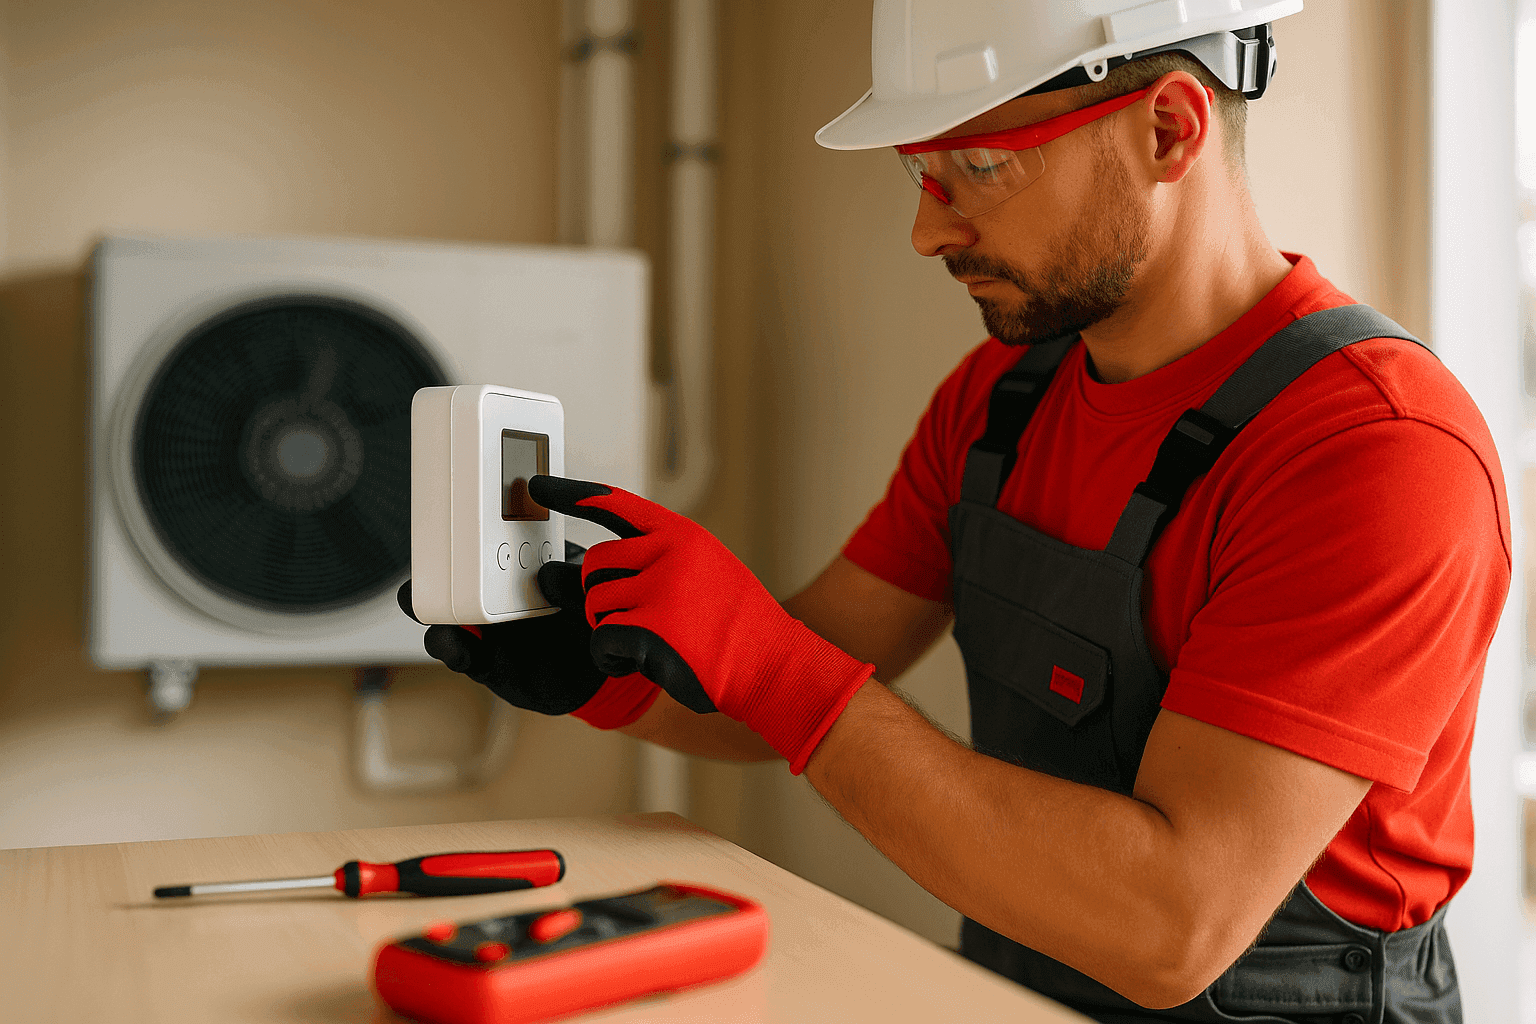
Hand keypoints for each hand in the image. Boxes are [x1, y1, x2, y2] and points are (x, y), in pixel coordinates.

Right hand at [397, 556, 658, 728]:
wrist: (603, 670)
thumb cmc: (594, 614)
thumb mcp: (588, 585)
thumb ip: (572, 578)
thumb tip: (548, 573)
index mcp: (513, 566)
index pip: (477, 546)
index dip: (455, 537)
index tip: (443, 529)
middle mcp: (492, 596)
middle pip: (446, 581)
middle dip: (427, 577)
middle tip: (424, 577)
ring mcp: (486, 631)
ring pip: (444, 619)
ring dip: (434, 616)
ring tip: (442, 619)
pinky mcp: (486, 665)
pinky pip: (459, 655)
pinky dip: (452, 651)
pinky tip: (461, 651)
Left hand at [529, 476, 875, 773]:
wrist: (772, 664)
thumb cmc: (735, 622)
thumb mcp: (704, 568)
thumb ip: (654, 559)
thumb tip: (582, 566)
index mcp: (681, 534)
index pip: (613, 502)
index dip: (570, 493)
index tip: (537, 485)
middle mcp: (670, 553)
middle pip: (594, 566)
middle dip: (602, 596)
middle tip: (636, 618)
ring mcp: (661, 590)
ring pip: (594, 605)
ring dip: (611, 630)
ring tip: (652, 641)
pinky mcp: (652, 631)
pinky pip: (602, 640)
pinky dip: (613, 658)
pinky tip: (645, 662)